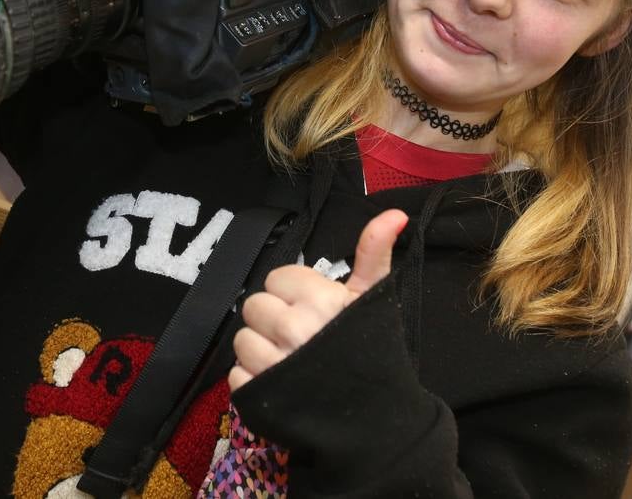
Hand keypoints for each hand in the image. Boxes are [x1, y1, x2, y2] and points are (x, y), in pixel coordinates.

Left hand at [229, 209, 408, 391]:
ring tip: (288, 360)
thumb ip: (373, 252)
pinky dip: (253, 380)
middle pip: (254, 306)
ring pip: (241, 340)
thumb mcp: (372, 298)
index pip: (277, 279)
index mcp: (320, 300)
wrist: (375, 419)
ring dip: (260, 349)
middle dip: (274, 319)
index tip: (313, 310)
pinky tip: (278, 384)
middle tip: (300, 336)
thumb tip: (395, 213)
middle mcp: (294, 329)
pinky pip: (236, 375)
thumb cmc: (371, 352)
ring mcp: (273, 365)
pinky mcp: (258, 397)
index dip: (294, 294)